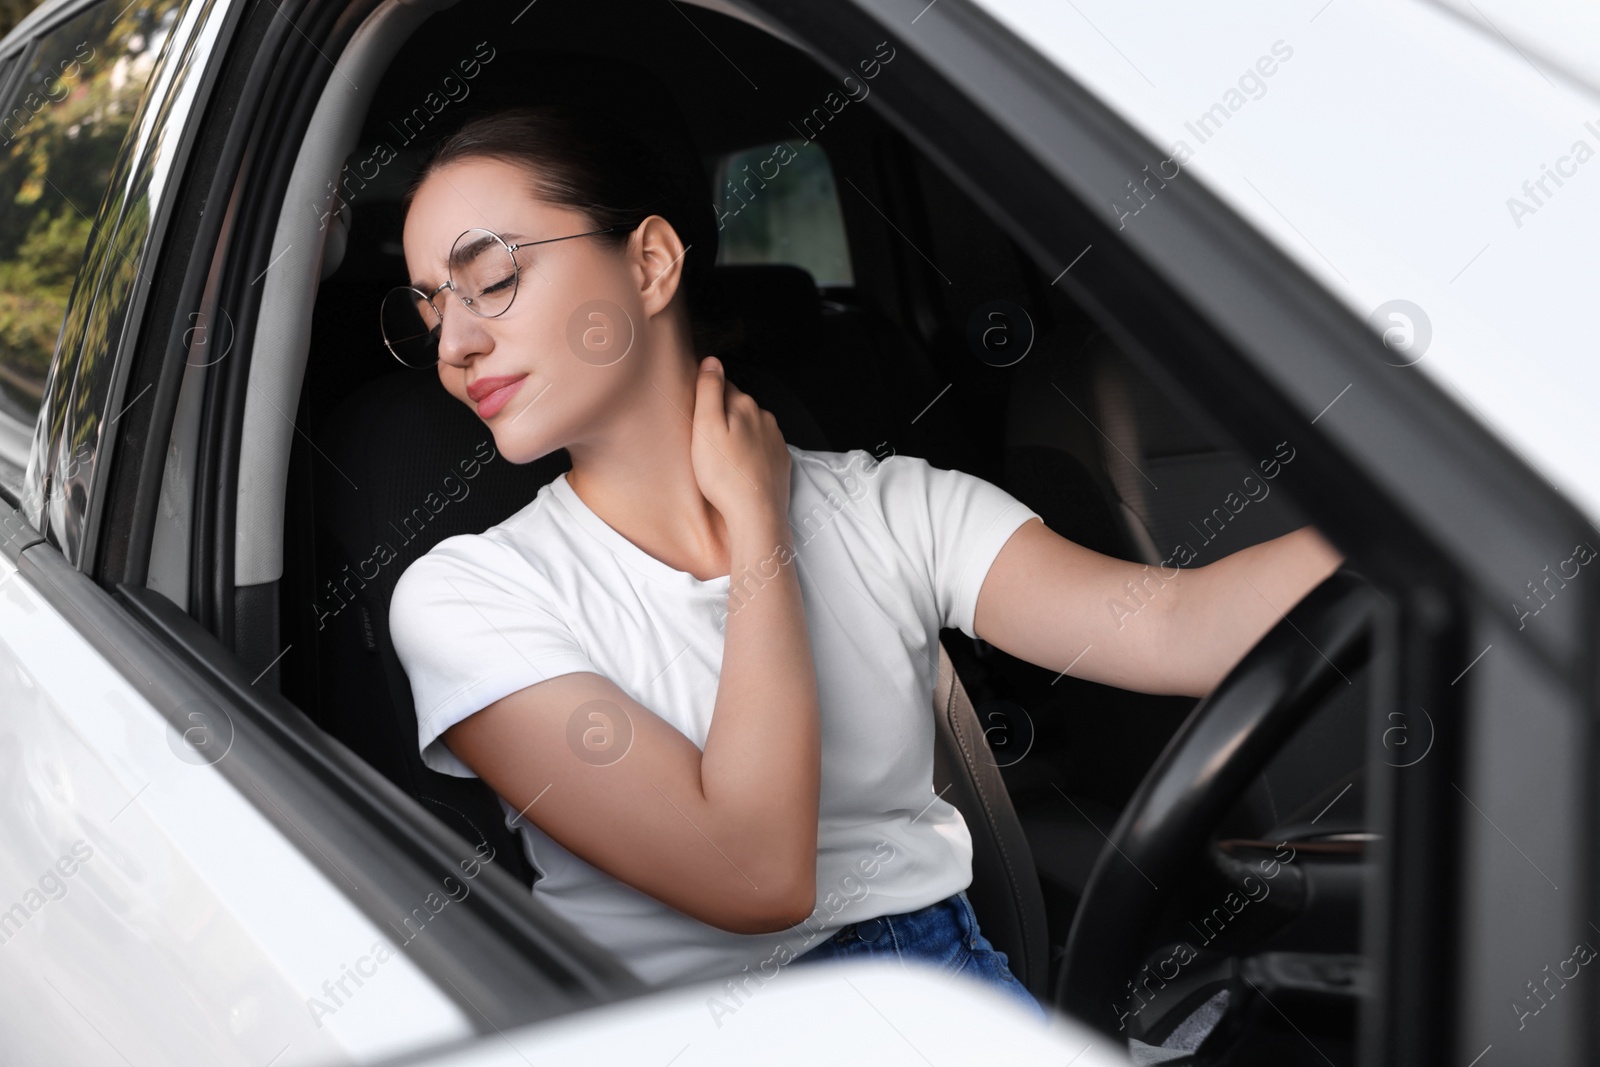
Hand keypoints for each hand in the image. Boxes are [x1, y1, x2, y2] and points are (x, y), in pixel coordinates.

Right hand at [689, 356, 790, 532]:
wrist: (756, 516)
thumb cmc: (725, 476)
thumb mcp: (706, 428)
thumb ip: (709, 391)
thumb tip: (712, 361)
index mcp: (744, 406)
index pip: (723, 386)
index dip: (706, 396)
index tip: (695, 410)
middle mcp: (765, 418)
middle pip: (738, 406)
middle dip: (723, 415)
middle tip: (704, 435)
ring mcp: (775, 441)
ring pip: (751, 427)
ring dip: (737, 434)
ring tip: (720, 454)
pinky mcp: (780, 461)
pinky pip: (762, 448)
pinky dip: (750, 453)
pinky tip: (738, 467)